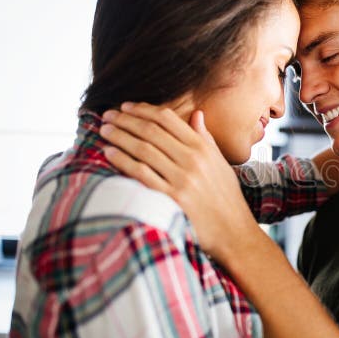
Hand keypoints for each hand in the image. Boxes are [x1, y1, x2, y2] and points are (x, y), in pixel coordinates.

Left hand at [100, 102, 256, 258]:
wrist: (233, 231)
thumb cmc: (226, 197)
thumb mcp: (220, 163)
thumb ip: (206, 138)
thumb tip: (197, 114)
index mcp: (203, 148)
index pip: (168, 119)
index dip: (144, 109)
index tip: (127, 106)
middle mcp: (193, 160)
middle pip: (152, 131)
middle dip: (126, 120)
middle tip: (108, 115)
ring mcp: (182, 179)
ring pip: (144, 149)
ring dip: (120, 137)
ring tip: (104, 131)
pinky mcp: (172, 198)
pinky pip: (142, 174)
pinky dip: (123, 161)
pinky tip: (109, 154)